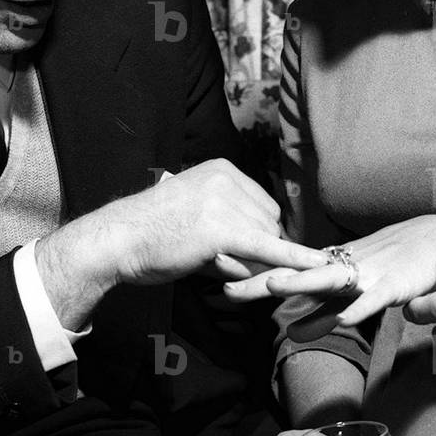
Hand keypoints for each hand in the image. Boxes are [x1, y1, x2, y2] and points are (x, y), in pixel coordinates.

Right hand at [110, 159, 326, 283]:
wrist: (118, 240)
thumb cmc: (153, 233)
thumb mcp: (197, 211)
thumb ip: (233, 220)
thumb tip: (270, 250)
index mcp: (222, 168)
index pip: (263, 205)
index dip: (256, 233)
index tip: (235, 246)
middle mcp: (228, 179)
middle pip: (269, 223)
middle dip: (254, 248)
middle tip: (215, 258)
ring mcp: (225, 202)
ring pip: (265, 241)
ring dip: (246, 262)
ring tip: (207, 260)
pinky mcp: (222, 229)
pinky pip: (268, 249)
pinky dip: (294, 259)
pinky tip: (318, 267)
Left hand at [225, 216, 435, 325]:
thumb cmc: (394, 265)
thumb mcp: (353, 294)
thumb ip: (323, 315)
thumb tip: (292, 334)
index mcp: (331, 266)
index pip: (286, 269)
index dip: (253, 270)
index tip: (218, 269)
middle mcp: (343, 266)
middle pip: (296, 273)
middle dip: (261, 279)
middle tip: (226, 285)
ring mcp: (367, 274)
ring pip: (329, 278)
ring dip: (301, 282)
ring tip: (272, 286)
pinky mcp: (393, 286)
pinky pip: (373, 299)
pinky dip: (359, 307)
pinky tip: (344, 319)